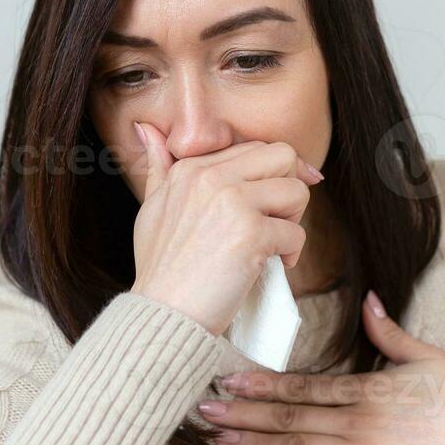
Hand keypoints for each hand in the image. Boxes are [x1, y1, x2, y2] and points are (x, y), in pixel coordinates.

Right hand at [129, 121, 322, 335]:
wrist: (163, 314)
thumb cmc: (161, 268)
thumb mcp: (151, 208)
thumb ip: (158, 167)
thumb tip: (148, 129)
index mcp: (190, 169)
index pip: (253, 148)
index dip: (274, 172)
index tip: (279, 199)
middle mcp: (210, 178)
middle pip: (283, 155)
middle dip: (290, 186)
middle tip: (277, 220)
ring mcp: (231, 202)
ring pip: (297, 190)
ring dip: (293, 221)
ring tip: (272, 244)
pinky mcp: (251, 233)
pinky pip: (296, 233)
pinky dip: (291, 255)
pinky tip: (268, 267)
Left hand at [196, 290, 444, 444]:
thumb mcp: (426, 356)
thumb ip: (388, 333)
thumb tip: (367, 301)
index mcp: (366, 389)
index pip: (302, 385)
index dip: (261, 382)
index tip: (228, 376)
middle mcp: (357, 422)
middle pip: (288, 416)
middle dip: (242, 412)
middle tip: (202, 408)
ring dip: (253, 444)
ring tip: (217, 439)